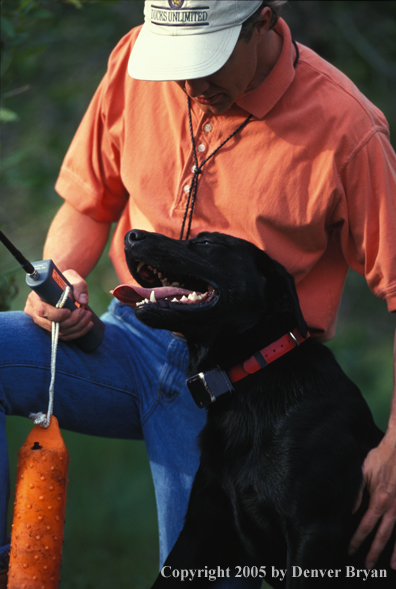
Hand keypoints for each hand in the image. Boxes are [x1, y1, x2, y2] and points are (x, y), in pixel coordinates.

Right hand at [24, 269, 93, 340]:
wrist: (61, 286)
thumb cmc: (63, 279)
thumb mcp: (71, 276)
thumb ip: (79, 285)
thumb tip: (83, 300)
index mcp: (35, 299)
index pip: (42, 310)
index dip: (56, 314)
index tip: (69, 311)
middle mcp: (35, 313)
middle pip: (52, 325)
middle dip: (71, 321)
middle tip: (84, 312)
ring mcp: (43, 323)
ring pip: (60, 332)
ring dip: (77, 327)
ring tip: (88, 316)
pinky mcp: (52, 329)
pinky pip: (65, 335)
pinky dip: (78, 332)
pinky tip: (88, 324)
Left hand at [349, 434, 395, 569]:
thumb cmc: (382, 458)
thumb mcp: (364, 473)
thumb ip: (357, 493)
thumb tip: (349, 509)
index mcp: (379, 500)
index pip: (365, 525)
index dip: (357, 539)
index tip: (351, 549)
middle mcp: (393, 507)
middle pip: (383, 535)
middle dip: (374, 551)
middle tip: (368, 566)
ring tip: (393, 566)